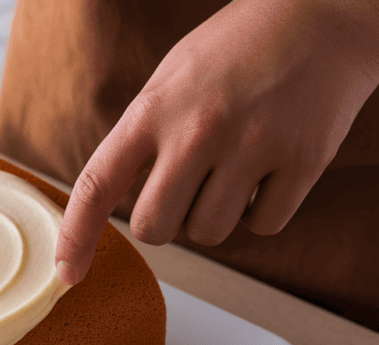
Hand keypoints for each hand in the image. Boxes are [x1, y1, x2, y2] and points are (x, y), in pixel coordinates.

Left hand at [55, 0, 378, 284]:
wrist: (322, 15)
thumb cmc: (236, 50)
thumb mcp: (170, 81)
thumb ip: (141, 139)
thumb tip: (112, 201)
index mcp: (152, 109)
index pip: (96, 186)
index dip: (75, 236)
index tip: (67, 273)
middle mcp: (196, 130)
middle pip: (155, 228)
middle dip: (165, 223)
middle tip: (186, 189)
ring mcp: (251, 146)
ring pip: (209, 233)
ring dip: (216, 215)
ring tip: (233, 166)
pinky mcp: (302, 161)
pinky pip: (264, 226)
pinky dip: (264, 210)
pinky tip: (269, 168)